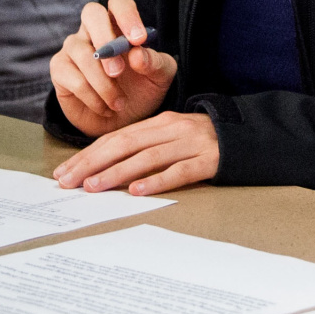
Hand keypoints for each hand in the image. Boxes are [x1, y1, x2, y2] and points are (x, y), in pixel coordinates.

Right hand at [48, 0, 177, 137]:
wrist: (121, 122)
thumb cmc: (141, 91)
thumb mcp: (159, 78)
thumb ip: (155, 63)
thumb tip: (137, 54)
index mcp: (120, 25)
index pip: (119, 3)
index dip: (127, 15)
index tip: (139, 39)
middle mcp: (93, 30)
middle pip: (91, 12)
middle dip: (105, 38)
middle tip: (119, 71)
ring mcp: (74, 48)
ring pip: (82, 52)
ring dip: (103, 82)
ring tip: (119, 103)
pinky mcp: (60, 69)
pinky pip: (73, 78)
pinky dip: (93, 97)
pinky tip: (105, 108)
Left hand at [53, 110, 218, 194]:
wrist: (249, 137)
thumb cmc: (204, 142)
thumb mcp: (172, 136)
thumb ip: (145, 147)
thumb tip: (105, 168)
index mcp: (159, 122)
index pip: (116, 137)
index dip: (88, 154)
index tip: (64, 172)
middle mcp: (171, 129)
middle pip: (125, 144)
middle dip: (93, 163)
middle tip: (69, 181)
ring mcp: (190, 143)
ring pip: (147, 157)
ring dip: (117, 172)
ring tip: (94, 186)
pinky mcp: (208, 159)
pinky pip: (179, 171)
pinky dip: (157, 181)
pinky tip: (138, 191)